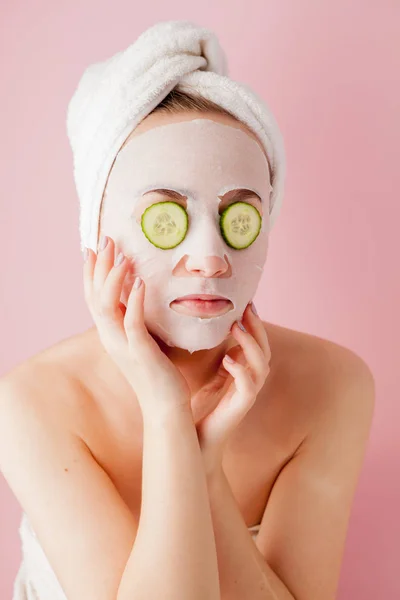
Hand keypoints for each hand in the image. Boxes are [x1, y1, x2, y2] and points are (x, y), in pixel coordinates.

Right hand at [83, 236, 190, 416]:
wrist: (166, 407)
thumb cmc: (158, 373)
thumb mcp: (142, 341)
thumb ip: (135, 320)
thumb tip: (138, 296)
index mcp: (111, 334)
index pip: (93, 298)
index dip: (91, 272)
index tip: (93, 247)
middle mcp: (111, 338)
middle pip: (94, 297)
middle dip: (99, 267)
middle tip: (105, 240)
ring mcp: (123, 346)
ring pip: (107, 307)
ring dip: (112, 279)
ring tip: (122, 256)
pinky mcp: (141, 353)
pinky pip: (132, 323)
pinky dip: (133, 301)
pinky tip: (139, 282)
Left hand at [193, 302, 270, 472]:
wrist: (193, 441)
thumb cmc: (196, 406)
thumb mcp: (201, 372)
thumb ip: (206, 352)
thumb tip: (194, 323)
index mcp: (242, 370)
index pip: (255, 341)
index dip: (253, 322)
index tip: (244, 301)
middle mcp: (249, 380)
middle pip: (264, 348)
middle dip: (257, 326)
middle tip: (247, 306)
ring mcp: (247, 394)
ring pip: (261, 364)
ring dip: (251, 343)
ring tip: (237, 326)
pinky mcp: (241, 407)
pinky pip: (248, 386)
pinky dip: (241, 370)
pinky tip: (227, 360)